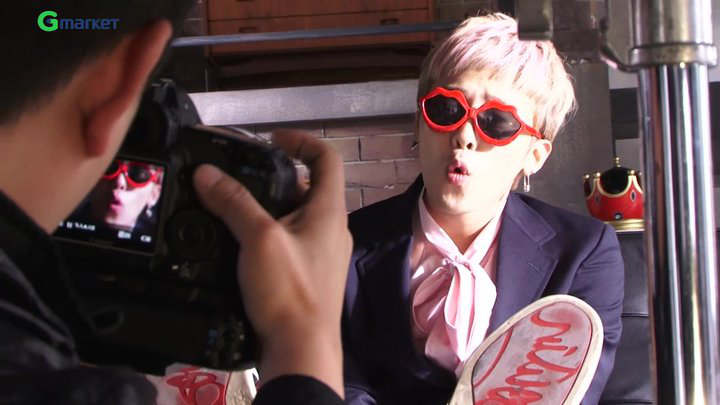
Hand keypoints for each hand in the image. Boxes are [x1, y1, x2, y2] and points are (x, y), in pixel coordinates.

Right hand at [192, 130, 351, 397]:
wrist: (301, 350)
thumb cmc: (289, 291)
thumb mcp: (258, 239)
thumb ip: (234, 203)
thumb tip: (206, 172)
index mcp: (329, 211)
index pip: (327, 158)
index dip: (301, 141)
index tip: (270, 141)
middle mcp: (332, 228)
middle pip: (308, 187)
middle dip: (274, 177)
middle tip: (240, 179)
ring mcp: (323, 254)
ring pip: (296, 216)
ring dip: (268, 207)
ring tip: (233, 208)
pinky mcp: (310, 275)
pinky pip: (291, 242)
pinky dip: (269, 234)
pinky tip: (241, 244)